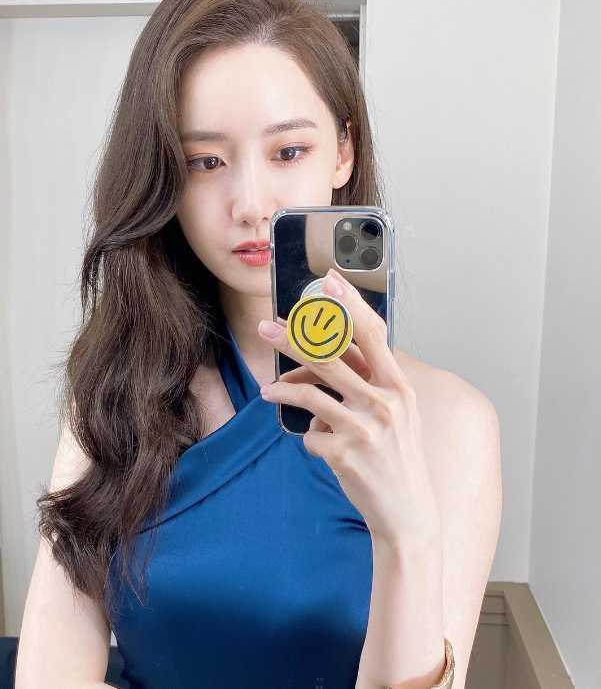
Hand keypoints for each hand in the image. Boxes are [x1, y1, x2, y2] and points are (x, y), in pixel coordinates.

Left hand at [257, 267, 441, 546]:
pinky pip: (310, 434)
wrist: (408, 513)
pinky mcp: (345, 452)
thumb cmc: (398, 458)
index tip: (329, 281)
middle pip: (331, 356)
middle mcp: (385, 401)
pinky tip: (317, 445)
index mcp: (399, 386)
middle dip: (293, 337)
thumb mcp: (396, 415)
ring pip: (312, 393)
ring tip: (267, 390)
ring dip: (283, 388)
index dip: (350, 304)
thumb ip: (367, 385)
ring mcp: (366, 427)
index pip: (372, 334)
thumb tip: (323, 366)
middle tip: (266, 327)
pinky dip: (309, 437)